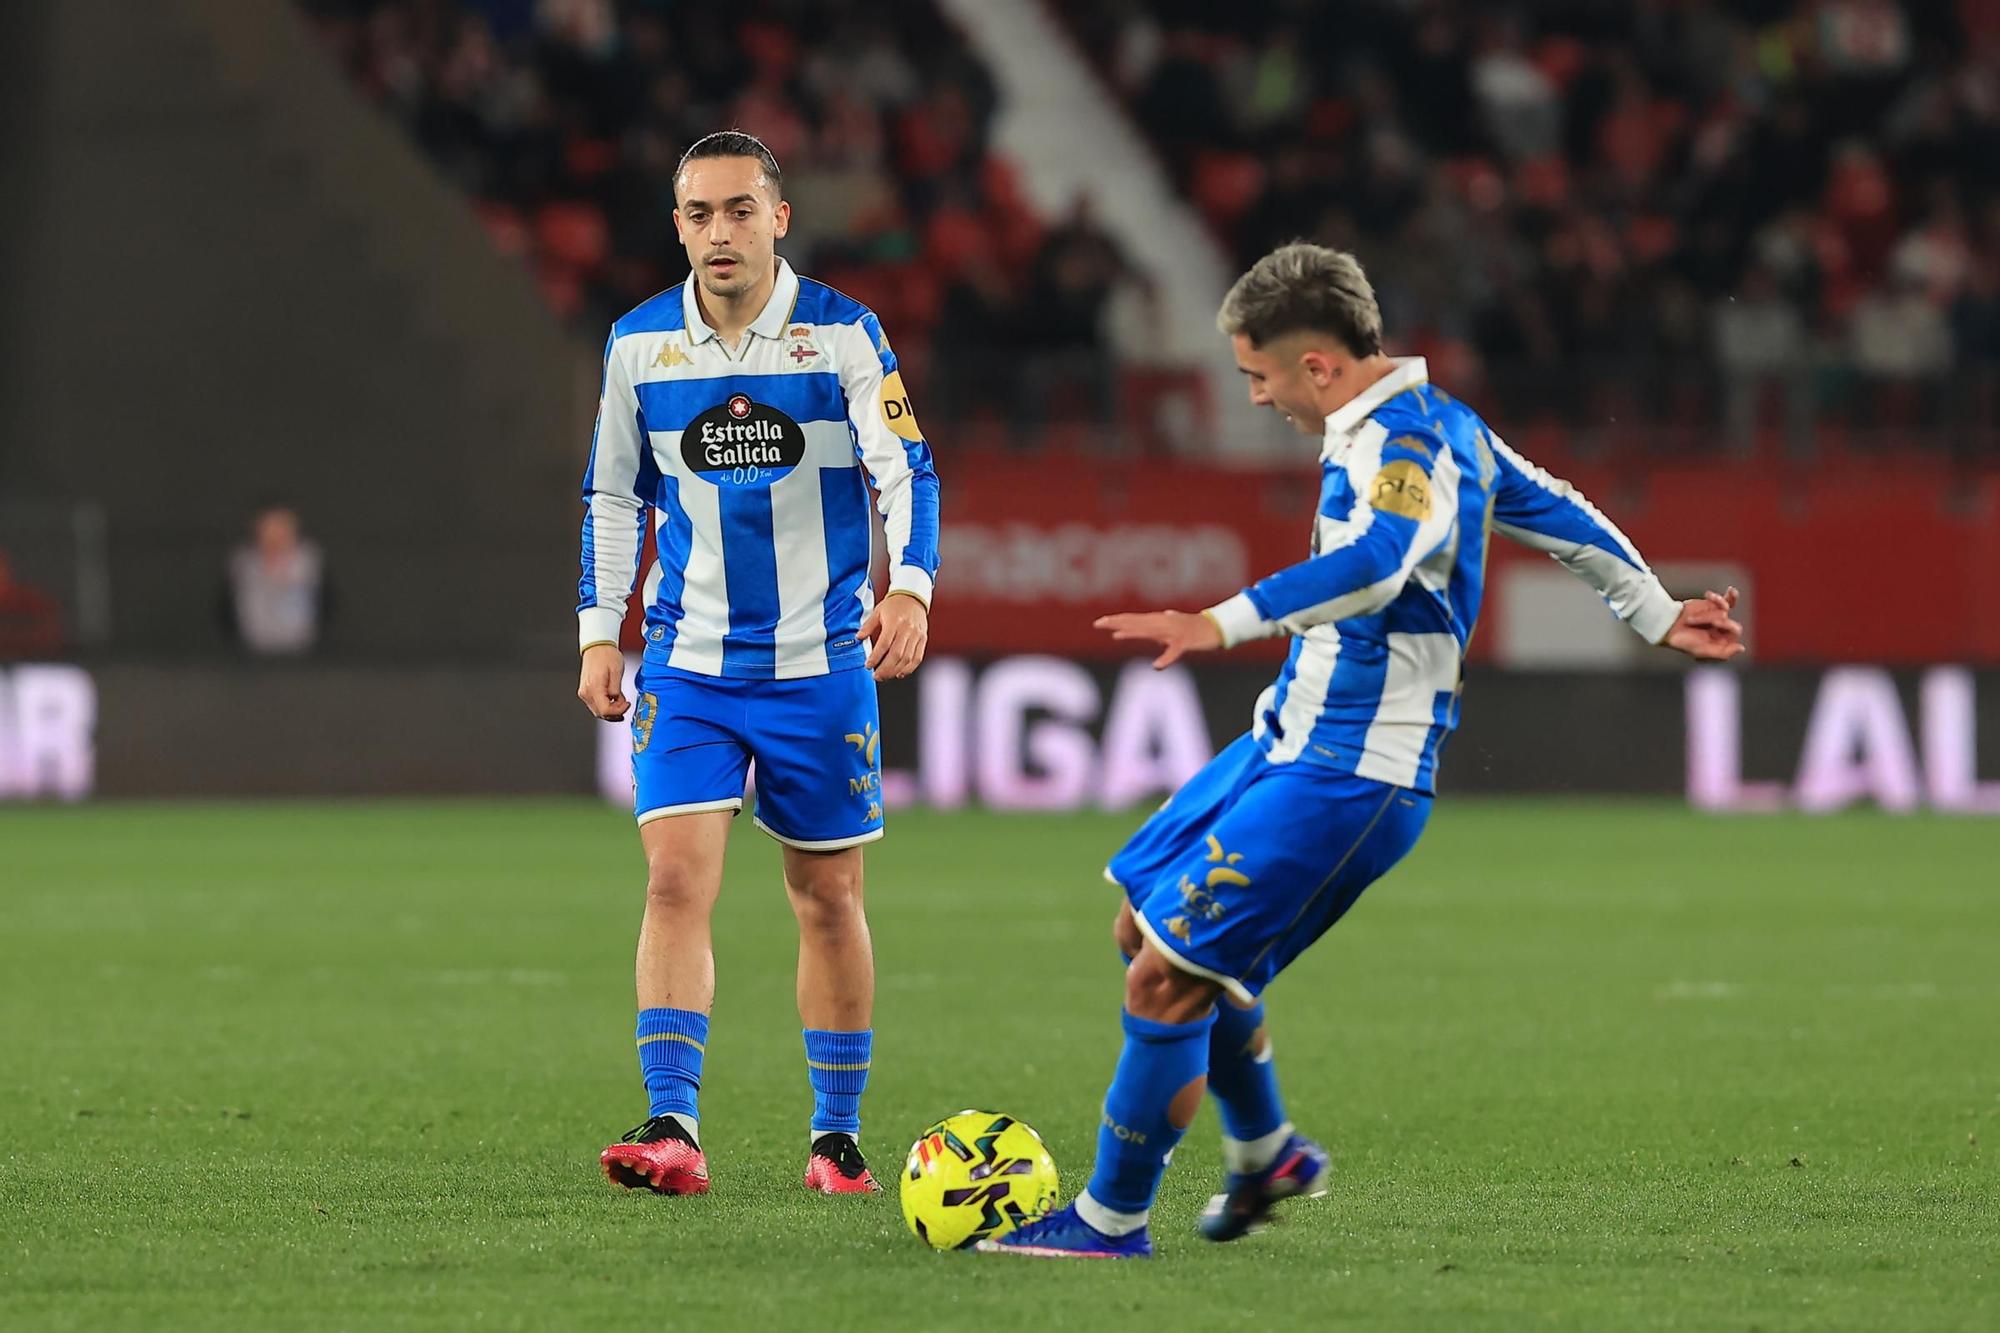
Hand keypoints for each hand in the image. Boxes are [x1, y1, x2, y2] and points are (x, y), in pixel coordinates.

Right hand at [577, 642, 629, 719]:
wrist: (597, 647)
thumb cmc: (607, 655)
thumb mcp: (617, 671)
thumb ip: (616, 689)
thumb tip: (616, 701)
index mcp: (594, 687)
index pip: (605, 710)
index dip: (618, 711)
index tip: (627, 704)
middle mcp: (586, 692)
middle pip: (601, 713)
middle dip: (615, 711)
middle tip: (625, 702)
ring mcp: (584, 692)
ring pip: (598, 711)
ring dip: (610, 709)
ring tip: (619, 698)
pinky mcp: (585, 691)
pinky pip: (596, 704)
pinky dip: (605, 704)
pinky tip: (613, 697)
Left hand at [862, 593, 927, 680]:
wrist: (913, 596)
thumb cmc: (895, 604)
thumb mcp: (878, 611)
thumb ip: (868, 626)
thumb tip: (858, 637)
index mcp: (895, 622)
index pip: (884, 644)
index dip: (876, 657)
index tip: (868, 665)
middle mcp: (907, 629)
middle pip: (897, 654)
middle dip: (885, 669)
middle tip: (876, 676)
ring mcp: (917, 635)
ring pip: (907, 658)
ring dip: (895, 671)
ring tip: (885, 676)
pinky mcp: (923, 639)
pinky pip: (917, 657)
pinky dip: (909, 668)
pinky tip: (900, 673)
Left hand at [1094, 609, 1222, 668]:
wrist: (1216, 627)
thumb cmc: (1195, 628)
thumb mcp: (1174, 628)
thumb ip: (1162, 630)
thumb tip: (1154, 631)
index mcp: (1159, 622)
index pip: (1134, 620)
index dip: (1117, 620)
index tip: (1099, 622)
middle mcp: (1163, 624)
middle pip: (1137, 623)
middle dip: (1117, 623)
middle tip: (1099, 623)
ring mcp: (1174, 632)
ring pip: (1150, 632)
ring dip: (1133, 633)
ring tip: (1116, 635)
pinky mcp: (1186, 642)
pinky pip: (1174, 652)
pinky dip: (1166, 658)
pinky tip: (1157, 666)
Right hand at [1663, 586, 1745, 660]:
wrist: (1668, 624)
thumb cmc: (1682, 640)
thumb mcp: (1701, 651)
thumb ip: (1722, 653)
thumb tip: (1741, 648)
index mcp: (1720, 643)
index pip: (1734, 635)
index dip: (1727, 627)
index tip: (1715, 624)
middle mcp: (1721, 631)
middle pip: (1729, 621)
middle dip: (1716, 618)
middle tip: (1703, 616)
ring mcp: (1718, 617)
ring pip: (1726, 609)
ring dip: (1713, 607)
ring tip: (1703, 607)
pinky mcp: (1713, 606)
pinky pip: (1728, 600)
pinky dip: (1730, 596)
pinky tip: (1731, 590)